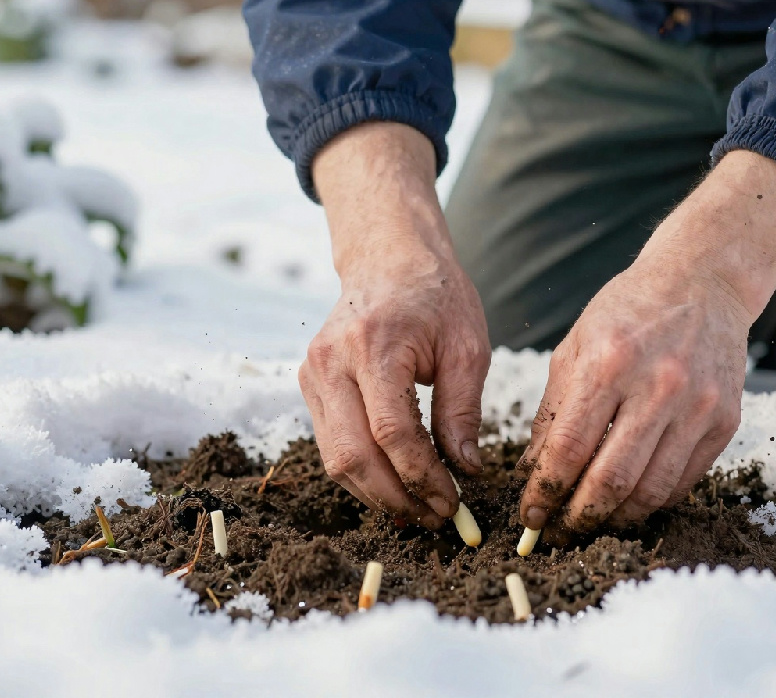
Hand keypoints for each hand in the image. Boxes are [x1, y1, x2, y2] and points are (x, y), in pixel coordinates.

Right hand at [299, 123, 489, 528]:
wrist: (388, 258)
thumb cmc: (435, 297)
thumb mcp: (467, 347)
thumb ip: (463, 411)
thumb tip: (466, 470)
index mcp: (373, 345)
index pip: (392, 432)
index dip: (422, 477)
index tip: (452, 501)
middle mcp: (331, 360)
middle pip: (353, 455)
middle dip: (396, 498)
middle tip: (434, 518)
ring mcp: (312, 372)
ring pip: (334, 459)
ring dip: (376, 494)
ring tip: (417, 510)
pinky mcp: (308, 382)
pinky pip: (330, 444)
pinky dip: (361, 473)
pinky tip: (394, 485)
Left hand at [519, 150, 775, 531]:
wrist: (702, 283)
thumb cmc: (628, 312)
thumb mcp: (575, 348)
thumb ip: (553, 412)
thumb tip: (533, 472)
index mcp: (608, 364)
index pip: (568, 450)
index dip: (544, 494)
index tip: (530, 516)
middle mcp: (656, 387)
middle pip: (610, 481)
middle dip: (578, 518)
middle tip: (559, 533)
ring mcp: (697, 406)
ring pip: (651, 492)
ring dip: (616, 518)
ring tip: (593, 523)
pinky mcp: (725, 421)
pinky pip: (684, 481)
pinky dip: (653, 501)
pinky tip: (630, 501)